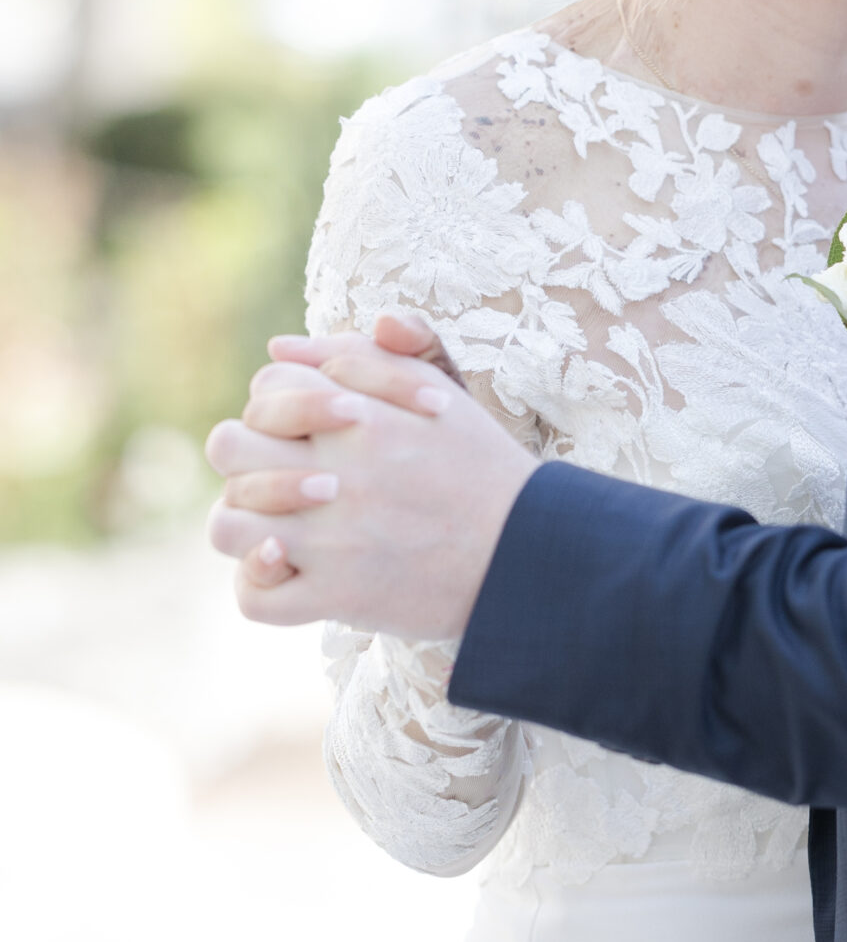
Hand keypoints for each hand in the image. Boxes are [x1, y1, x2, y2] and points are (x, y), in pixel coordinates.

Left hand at [205, 328, 533, 636]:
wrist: (525, 550)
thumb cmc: (479, 464)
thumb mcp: (438, 387)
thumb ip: (365, 355)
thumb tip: (281, 345)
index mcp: (357, 413)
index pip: (266, 387)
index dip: (279, 403)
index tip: (309, 427)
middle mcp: (334, 471)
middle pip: (228, 447)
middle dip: (245, 455)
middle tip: (283, 473)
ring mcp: (330, 538)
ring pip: (226, 525)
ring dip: (244, 521)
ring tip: (279, 522)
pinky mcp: (337, 595)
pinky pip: (255, 596)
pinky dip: (259, 582)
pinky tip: (288, 567)